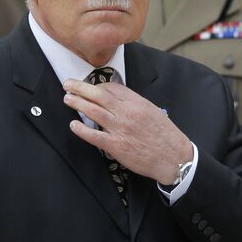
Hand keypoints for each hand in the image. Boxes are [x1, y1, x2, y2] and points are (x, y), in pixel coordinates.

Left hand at [63, 79, 193, 184]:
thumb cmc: (165, 136)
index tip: (89, 86)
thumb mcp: (153, 112)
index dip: (97, 85)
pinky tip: (73, 125)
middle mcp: (127, 113)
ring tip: (67, 99)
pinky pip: (94, 136)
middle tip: (68, 84)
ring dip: (77, 103)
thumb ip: (135, 104)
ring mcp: (120, 129)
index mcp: (137, 102)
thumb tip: (119, 99)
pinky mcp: (116, 146)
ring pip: (93, 111)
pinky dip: (81, 129)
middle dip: (80, 87)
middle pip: (99, 95)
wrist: (174, 157)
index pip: (112, 87)